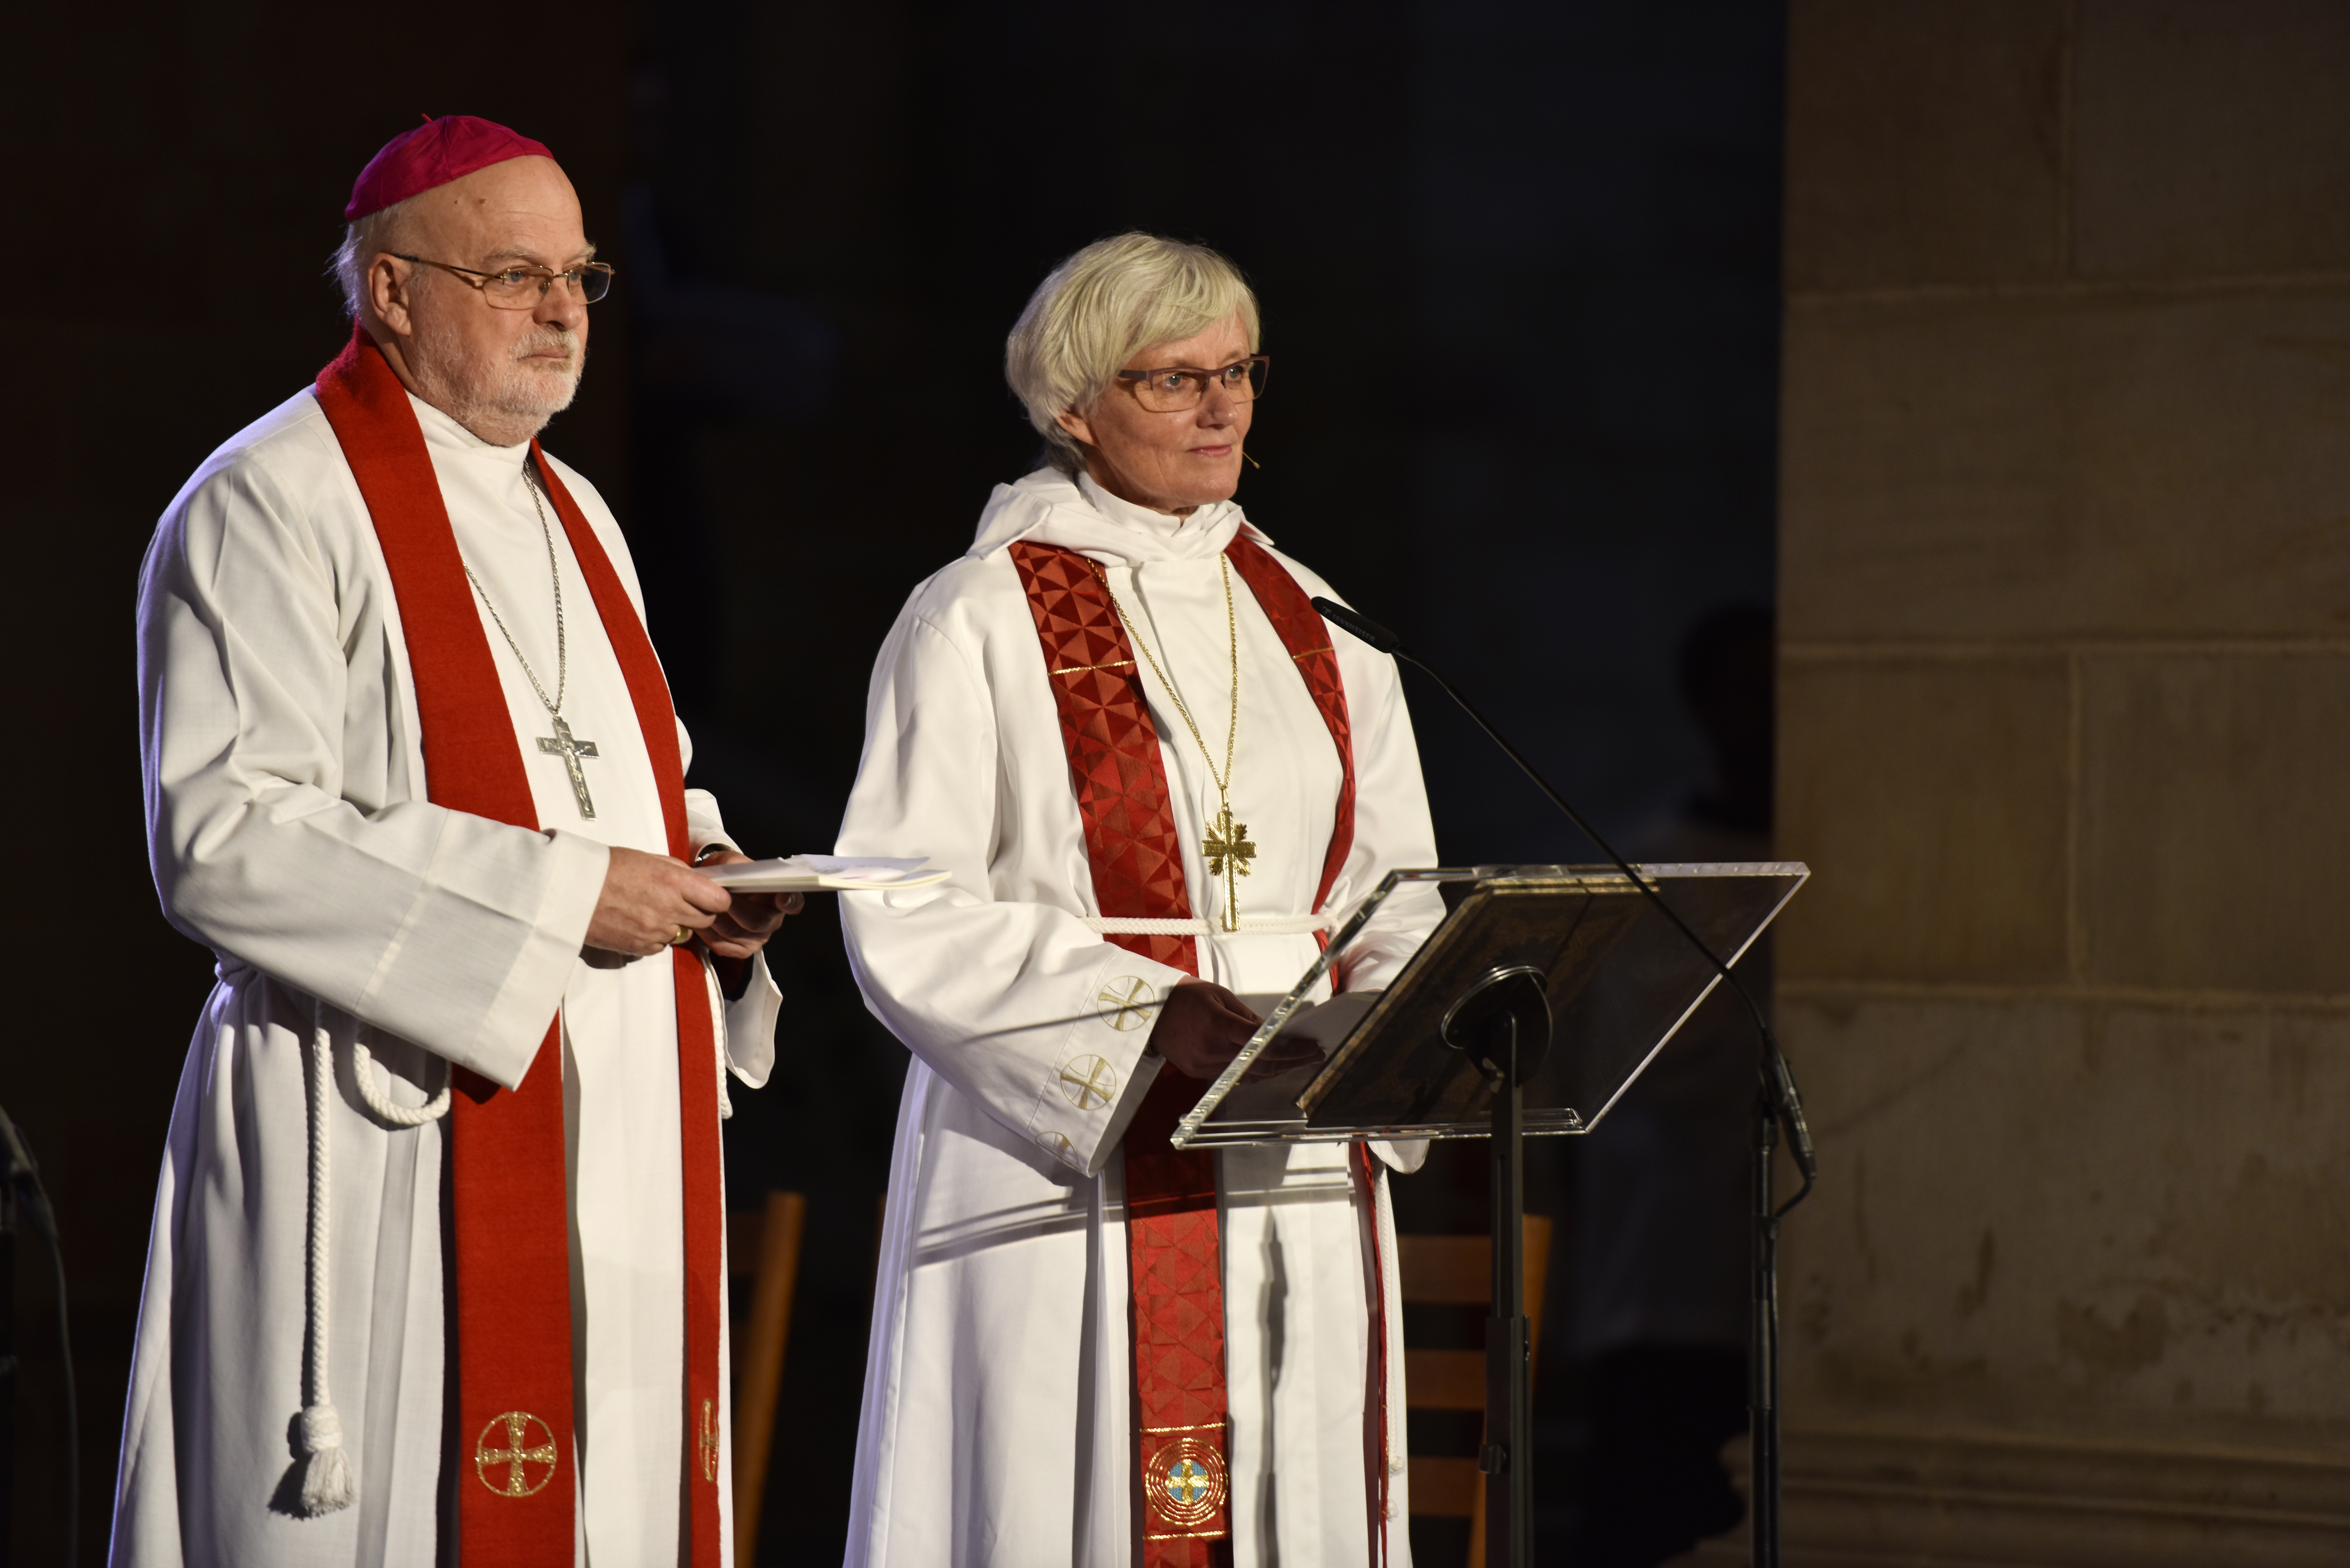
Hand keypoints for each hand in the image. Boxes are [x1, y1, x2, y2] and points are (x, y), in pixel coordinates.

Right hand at [587, 846, 734, 957]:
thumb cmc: (605, 869)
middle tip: (682, 902)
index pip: (718, 899)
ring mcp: (655, 930)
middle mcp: (668, 908)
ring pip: (684, 934)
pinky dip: (657, 937)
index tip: (711, 896)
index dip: (718, 898)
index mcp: (673, 881)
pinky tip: (639, 922)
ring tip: (653, 909)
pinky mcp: (640, 946)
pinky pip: (662, 945)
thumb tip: (695, 880)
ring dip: (676, 924)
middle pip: (706, 919)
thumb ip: (676, 871)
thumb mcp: (646, 859)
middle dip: (699, 911)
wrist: (570, 890)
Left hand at [690, 847, 802, 959]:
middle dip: (736, 909)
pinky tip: (699, 921)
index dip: (790, 901)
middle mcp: (773, 920)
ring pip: (737, 934)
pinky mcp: (740, 950)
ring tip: (701, 906)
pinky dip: (709, 934)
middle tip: (719, 898)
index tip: (781, 898)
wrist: (715, 888)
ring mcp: (758, 938)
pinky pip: (724, 945)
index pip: (793, 901)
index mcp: (779, 896)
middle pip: (759, 921)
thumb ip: (736, 865)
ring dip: (716, 920)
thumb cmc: (729, 874)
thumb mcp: (731, 862)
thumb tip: (736, 872)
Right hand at [1145, 981, 1321, 1081]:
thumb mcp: (1219, 996)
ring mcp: (1203, 1065)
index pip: (1262, 1043)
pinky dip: (1254, 1073)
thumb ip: (1247, 1016)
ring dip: (1275, 1070)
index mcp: (1218, 1024)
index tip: (1310, 1047)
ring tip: (1297, 1063)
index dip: (1290, 1049)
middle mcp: (1211, 1049)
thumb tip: (1273, 1031)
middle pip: (1260, 1063)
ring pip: (1248, 1075)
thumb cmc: (1185, 997)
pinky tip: (1270, 1068)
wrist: (1149, 1013)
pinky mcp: (1198, 1073)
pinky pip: (1232, 1077)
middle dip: (1290, 1062)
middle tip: (1313, 1057)